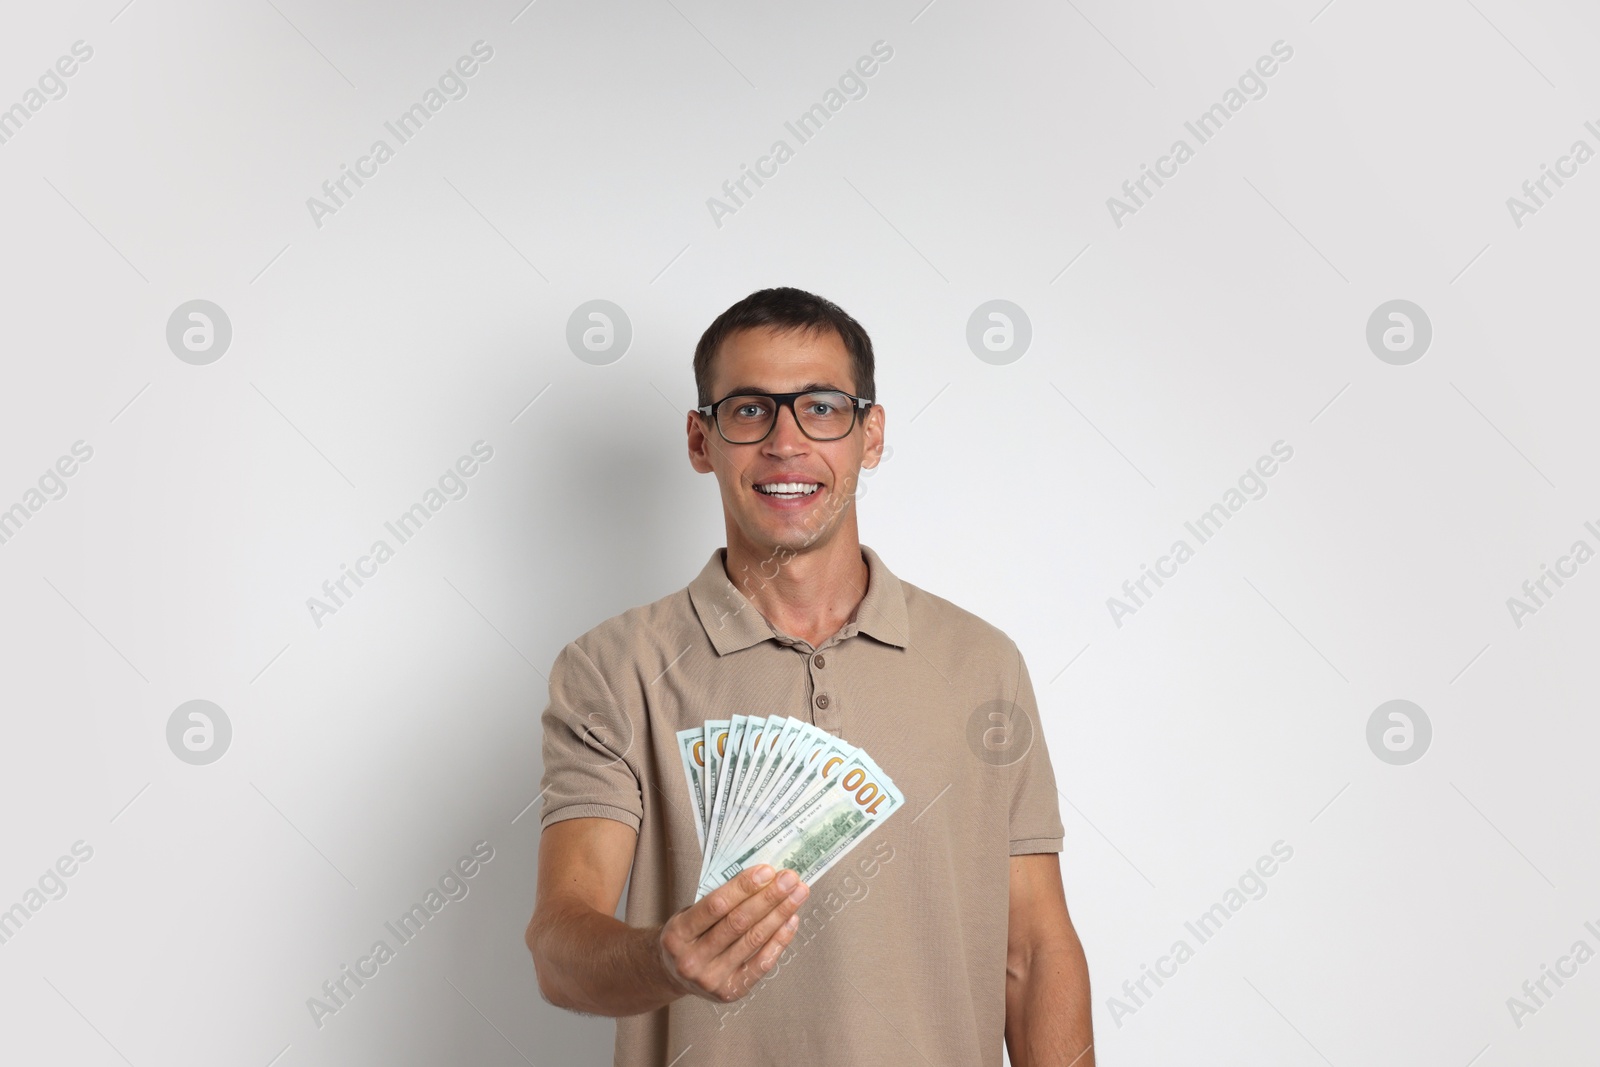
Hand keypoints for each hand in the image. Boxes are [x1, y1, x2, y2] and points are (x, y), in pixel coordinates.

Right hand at [656, 864, 809, 1002]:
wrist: (674, 976)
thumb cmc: (688, 936)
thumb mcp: (688, 915)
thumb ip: (717, 900)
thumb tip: (761, 877)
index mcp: (678, 933)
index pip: (715, 906)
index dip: (743, 887)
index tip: (767, 871)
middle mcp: (692, 959)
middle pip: (738, 923)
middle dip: (768, 897)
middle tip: (790, 879)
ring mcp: (711, 979)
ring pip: (753, 940)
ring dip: (780, 914)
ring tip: (798, 895)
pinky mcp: (730, 992)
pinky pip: (762, 964)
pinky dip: (780, 940)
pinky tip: (791, 920)